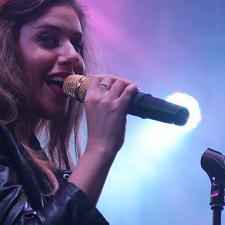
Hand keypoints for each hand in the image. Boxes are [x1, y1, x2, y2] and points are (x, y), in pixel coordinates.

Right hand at [67, 75, 138, 204]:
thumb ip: (99, 103)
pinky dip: (134, 88)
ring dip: (126, 83)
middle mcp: (97, 97)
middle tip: (123, 86)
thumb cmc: (97, 134)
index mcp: (88, 99)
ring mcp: (108, 101)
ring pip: (120, 82)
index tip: (110, 83)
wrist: (100, 146)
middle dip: (117, 80)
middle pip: (108, 78)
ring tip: (131, 88)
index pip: (95, 78)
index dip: (104, 78)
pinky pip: (129, 90)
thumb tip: (113, 97)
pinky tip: (136, 90)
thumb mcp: (92, 113)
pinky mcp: (119, 106)